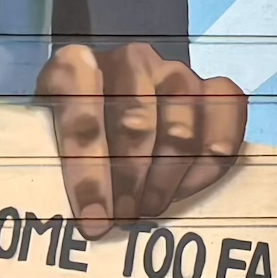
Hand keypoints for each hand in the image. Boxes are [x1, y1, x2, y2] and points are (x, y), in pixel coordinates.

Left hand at [38, 43, 247, 234]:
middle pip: (135, 123)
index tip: (94, 217)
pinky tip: (190, 187)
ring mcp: (174, 71)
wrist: (115, 100)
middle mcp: (129, 59)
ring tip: (151, 208)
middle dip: (130, 179)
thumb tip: (88, 214)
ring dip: (167, 177)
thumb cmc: (77, 128)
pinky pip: (225, 120)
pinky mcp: (210, 87)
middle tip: (125, 218)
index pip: (80, 114)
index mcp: (75, 64)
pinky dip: (212, 159)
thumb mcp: (51, 136)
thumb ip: (61, 161)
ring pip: (180, 129)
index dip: (87, 172)